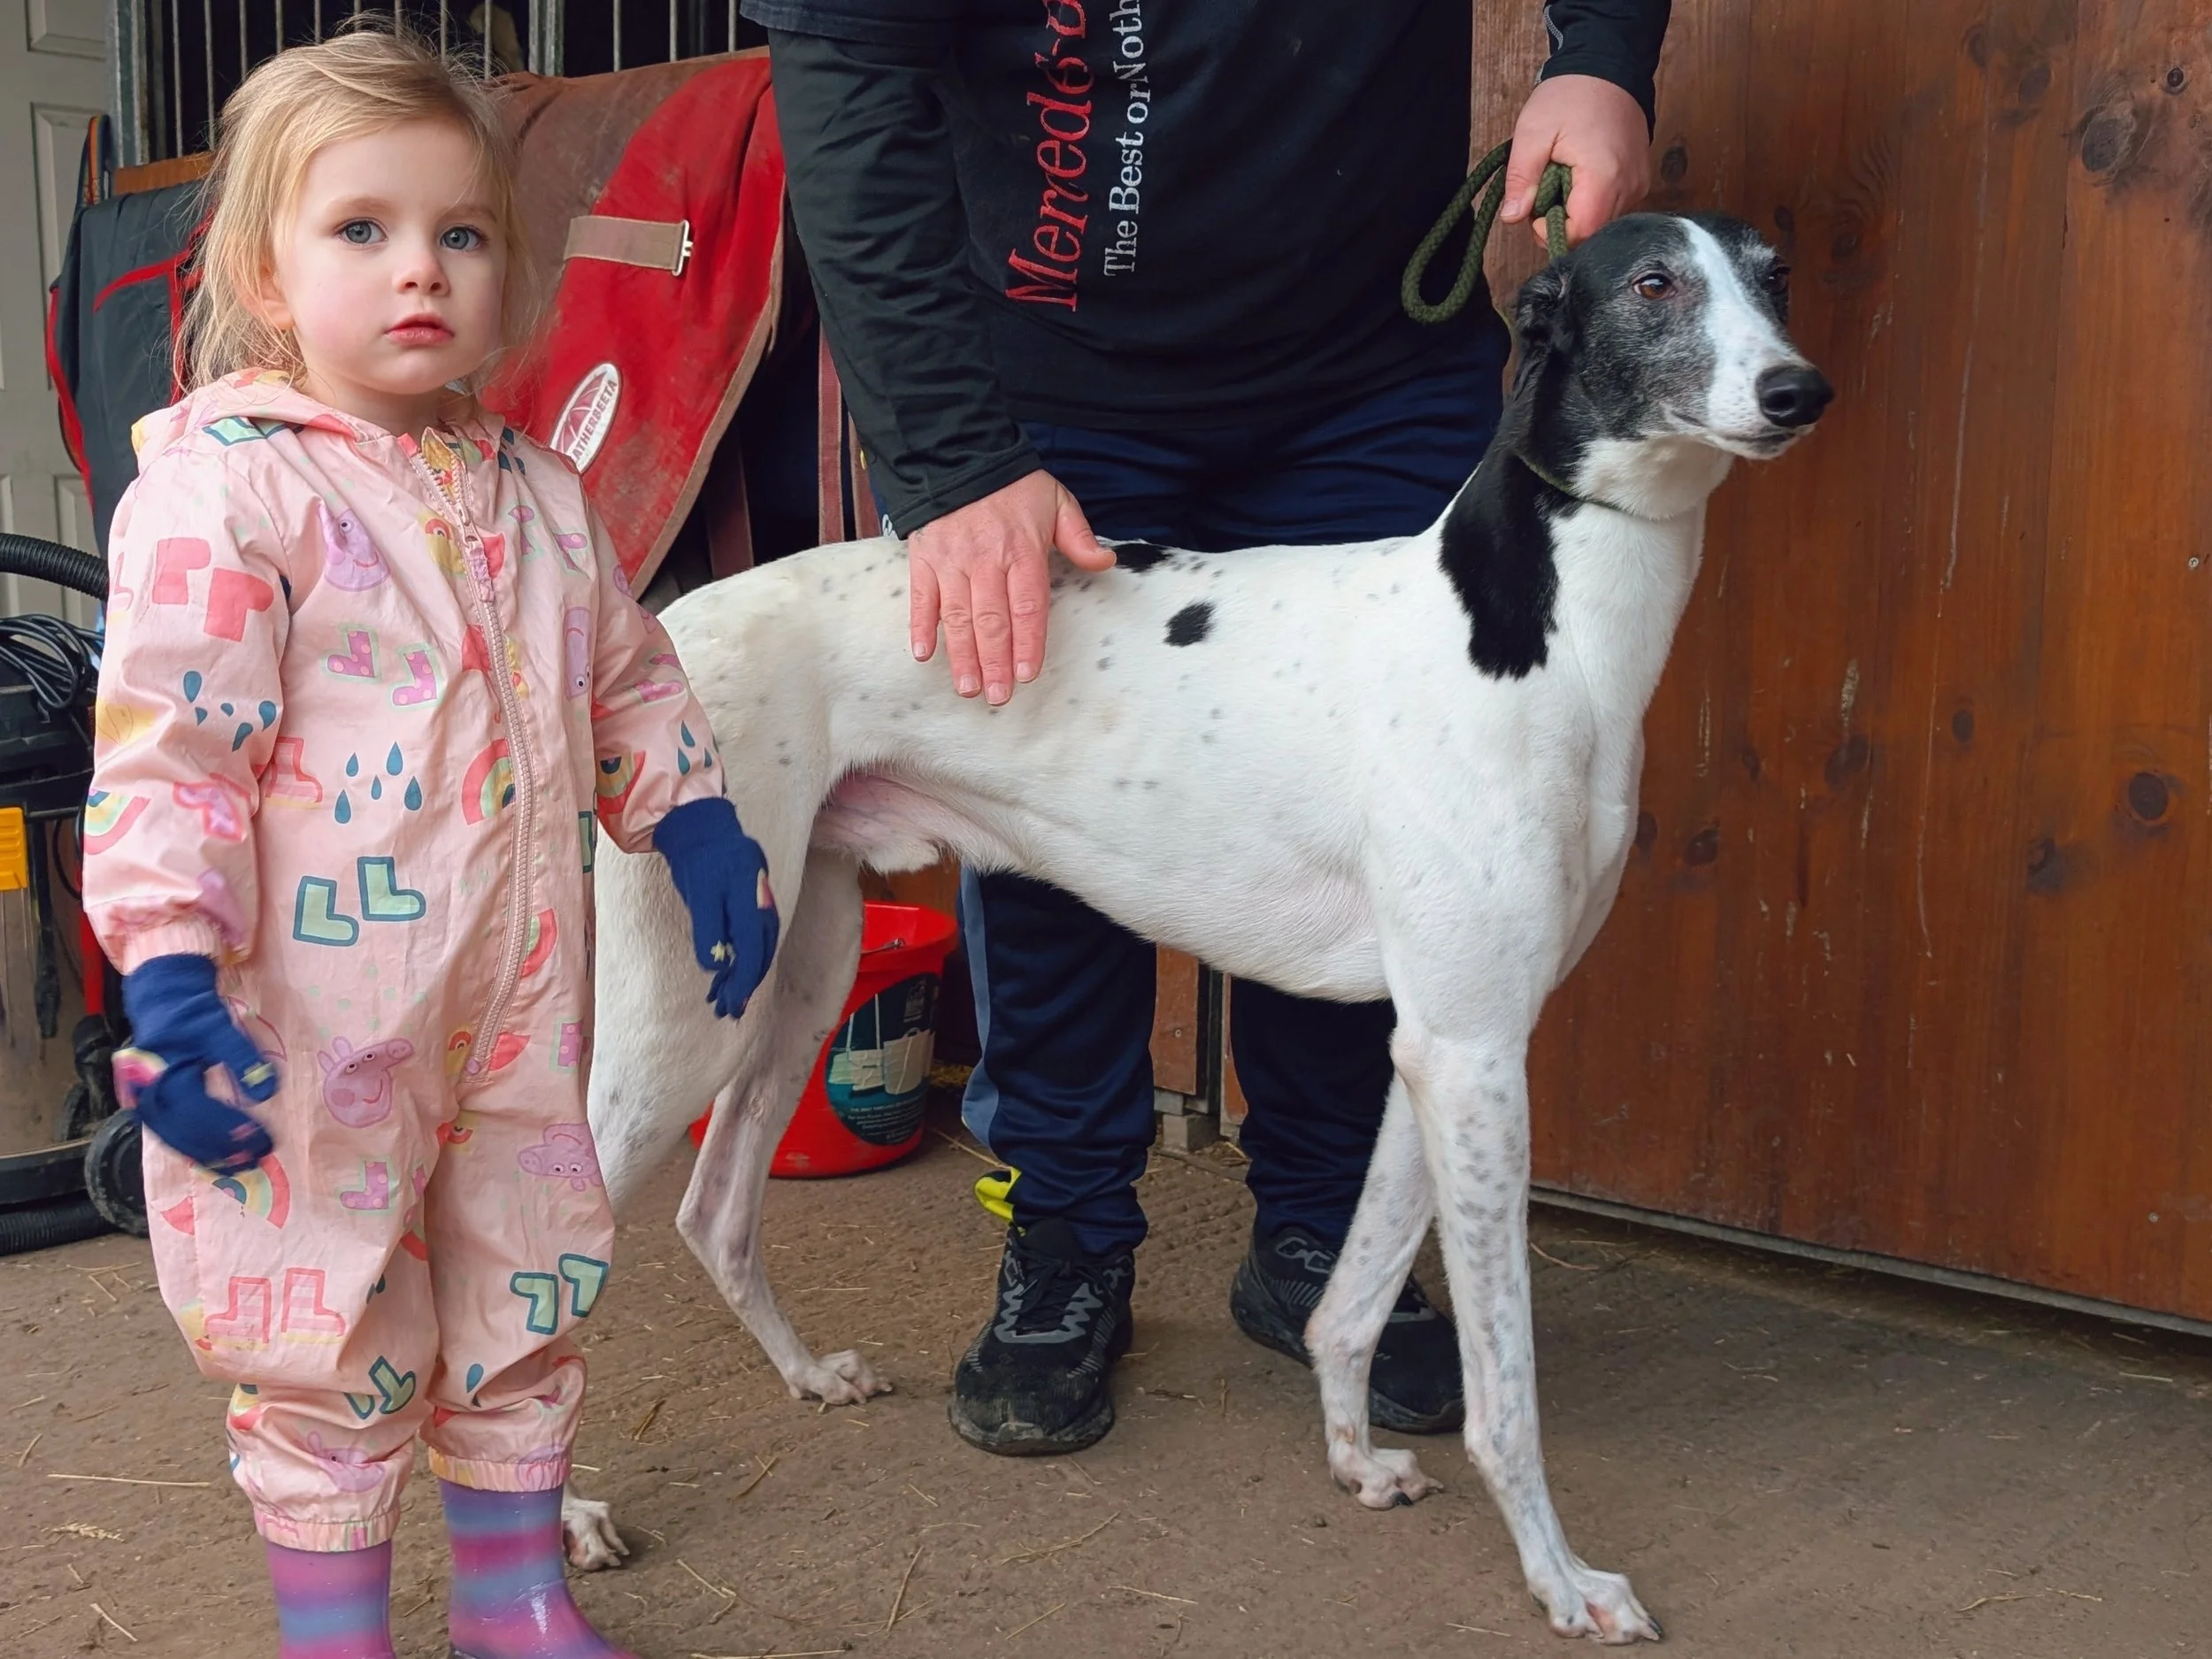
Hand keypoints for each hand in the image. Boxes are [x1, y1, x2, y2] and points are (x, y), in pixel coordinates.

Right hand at [119, 953, 277, 1172]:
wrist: (162, 1001)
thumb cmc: (191, 1015)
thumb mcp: (219, 1029)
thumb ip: (242, 1059)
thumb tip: (267, 1094)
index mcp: (163, 1074)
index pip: (197, 1111)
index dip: (229, 1128)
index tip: (261, 1138)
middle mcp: (147, 1094)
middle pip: (185, 1133)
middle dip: (223, 1149)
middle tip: (260, 1157)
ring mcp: (145, 1104)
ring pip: (176, 1140)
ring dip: (210, 1156)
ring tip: (244, 1166)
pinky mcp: (151, 1108)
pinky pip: (173, 1136)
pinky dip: (196, 1150)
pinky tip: (221, 1160)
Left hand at [654, 796, 780, 1019]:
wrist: (698, 824)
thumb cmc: (695, 856)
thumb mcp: (697, 893)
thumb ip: (708, 929)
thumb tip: (716, 967)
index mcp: (750, 895)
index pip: (752, 945)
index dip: (743, 977)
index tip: (731, 1002)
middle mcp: (762, 900)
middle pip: (761, 950)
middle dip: (745, 984)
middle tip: (728, 1011)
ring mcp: (760, 900)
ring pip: (757, 946)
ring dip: (743, 975)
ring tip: (724, 1001)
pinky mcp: (751, 902)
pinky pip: (751, 935)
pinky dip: (739, 957)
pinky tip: (723, 975)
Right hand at [907, 469, 1113, 703]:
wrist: (958, 454)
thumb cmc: (1013, 485)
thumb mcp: (1056, 501)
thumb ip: (1079, 536)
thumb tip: (1105, 561)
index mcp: (1022, 551)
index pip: (1027, 606)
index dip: (1027, 642)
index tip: (1027, 674)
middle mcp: (986, 561)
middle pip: (992, 621)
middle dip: (995, 662)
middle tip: (998, 696)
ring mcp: (951, 562)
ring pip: (957, 616)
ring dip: (961, 656)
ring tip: (967, 688)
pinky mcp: (924, 559)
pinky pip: (922, 598)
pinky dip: (921, 626)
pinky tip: (923, 655)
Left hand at [1501, 74, 1652, 248]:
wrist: (1608, 64)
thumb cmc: (1571, 94)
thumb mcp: (1533, 132)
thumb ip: (1522, 178)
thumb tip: (1513, 216)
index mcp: (1604, 178)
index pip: (1580, 235)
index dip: (1551, 232)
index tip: (1535, 209)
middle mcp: (1629, 187)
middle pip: (1592, 234)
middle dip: (1562, 223)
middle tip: (1546, 189)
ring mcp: (1638, 184)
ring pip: (1602, 224)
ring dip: (1576, 212)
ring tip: (1563, 177)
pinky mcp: (1640, 180)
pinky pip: (1613, 207)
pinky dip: (1591, 201)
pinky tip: (1580, 176)